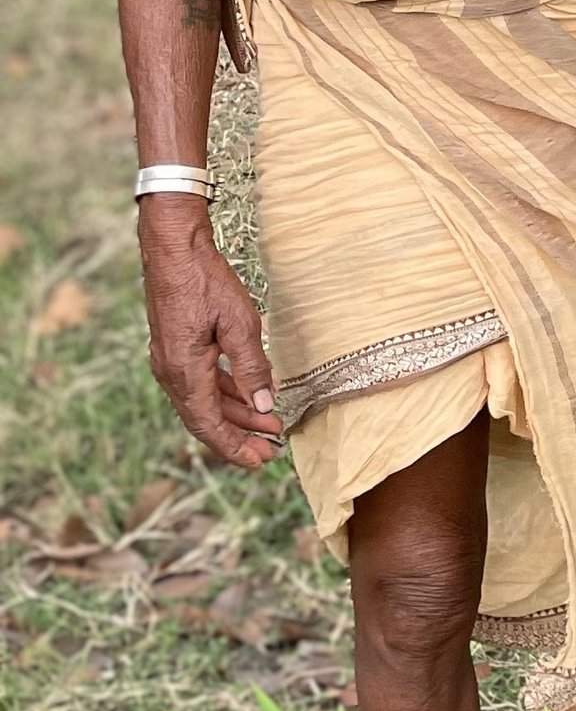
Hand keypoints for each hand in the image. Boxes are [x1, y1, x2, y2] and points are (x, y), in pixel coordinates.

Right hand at [137, 202, 282, 468]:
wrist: (174, 249)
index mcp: (184, 372)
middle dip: (239, 436)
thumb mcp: (239, 324)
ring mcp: (171, 360)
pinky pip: (201, 382)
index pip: (209, 425)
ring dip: (236, 414)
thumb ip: (251, 368)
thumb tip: (264, 405)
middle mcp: (172, 372)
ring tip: (268, 424)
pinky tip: (249, 395)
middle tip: (270, 451)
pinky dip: (226, 393)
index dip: (234, 447)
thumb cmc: (205, 281)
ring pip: (205, 401)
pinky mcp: (176, 348)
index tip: (259, 461)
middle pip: (206, 418)